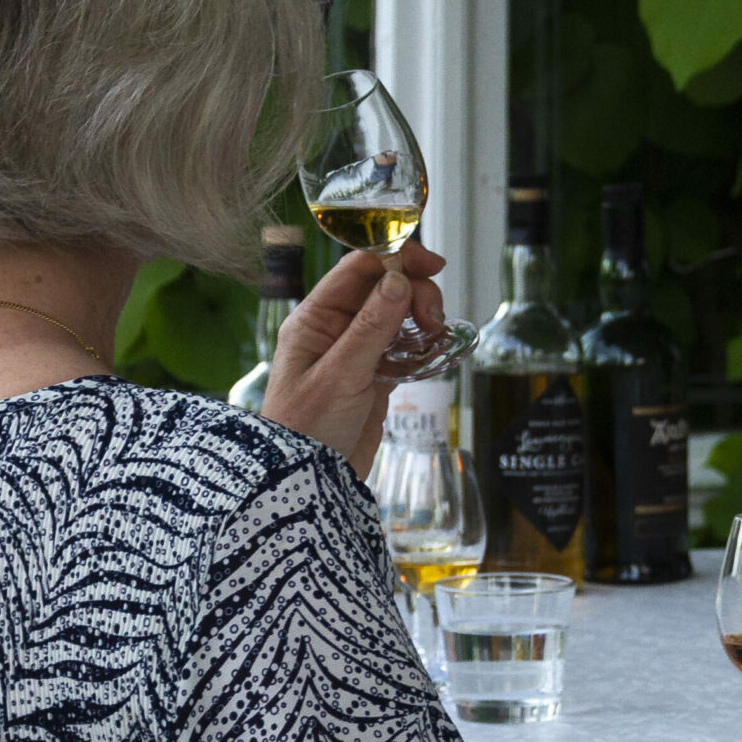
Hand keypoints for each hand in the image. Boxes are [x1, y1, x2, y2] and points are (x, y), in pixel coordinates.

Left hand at [262, 239, 446, 476]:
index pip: (359, 269)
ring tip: (436, 337)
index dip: (396, 259)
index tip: (432, 265)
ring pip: (398, 316)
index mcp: (315, 319)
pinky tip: (434, 354)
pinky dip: (422, 346)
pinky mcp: (374, 378)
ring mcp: (356, 353)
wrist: (307, 483)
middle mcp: (335, 330)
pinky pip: (403, 348)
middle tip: (434, 319)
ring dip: (422, 318)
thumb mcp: (340, 375)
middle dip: (416, 293)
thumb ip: (371, 327)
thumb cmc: (306, 430)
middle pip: (384, 288)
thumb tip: (399, 280)